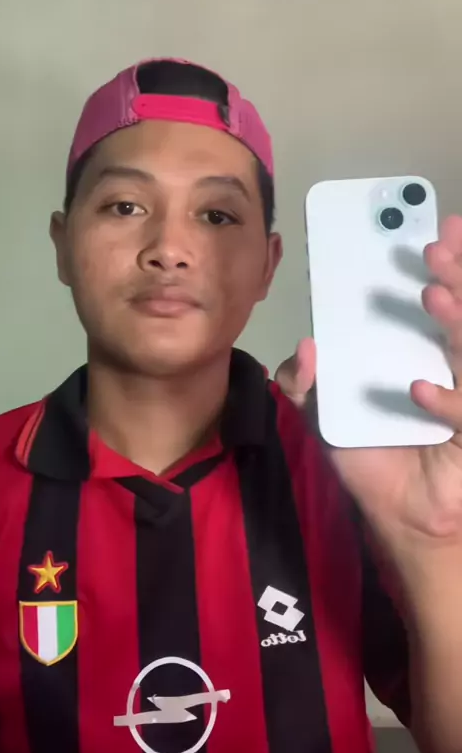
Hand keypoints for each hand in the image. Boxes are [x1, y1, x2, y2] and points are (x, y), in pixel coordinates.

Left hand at [276, 215, 461, 540]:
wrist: (402, 518)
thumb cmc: (374, 459)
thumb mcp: (326, 419)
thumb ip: (308, 384)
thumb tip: (304, 347)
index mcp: (420, 355)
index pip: (435, 304)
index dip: (439, 269)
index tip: (430, 234)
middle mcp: (449, 368)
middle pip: (458, 315)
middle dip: (453, 276)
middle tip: (437, 244)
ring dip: (454, 320)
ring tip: (431, 292)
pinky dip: (444, 400)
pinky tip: (417, 389)